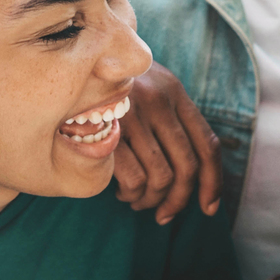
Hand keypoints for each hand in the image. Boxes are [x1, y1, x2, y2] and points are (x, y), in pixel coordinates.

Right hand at [114, 62, 223, 225]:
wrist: (66, 65)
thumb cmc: (106, 86)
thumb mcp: (144, 88)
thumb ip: (169, 118)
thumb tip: (191, 173)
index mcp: (173, 91)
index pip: (208, 144)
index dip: (213, 182)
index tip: (209, 208)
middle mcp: (159, 100)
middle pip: (187, 167)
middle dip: (178, 201)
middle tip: (163, 214)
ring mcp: (133, 114)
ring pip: (161, 178)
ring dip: (150, 200)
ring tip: (136, 200)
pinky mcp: (108, 130)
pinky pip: (134, 179)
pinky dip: (131, 194)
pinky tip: (120, 192)